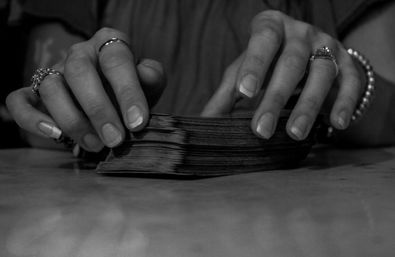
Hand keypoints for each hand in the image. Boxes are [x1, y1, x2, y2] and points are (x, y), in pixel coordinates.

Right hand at [6, 28, 164, 150]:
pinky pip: (19, 100)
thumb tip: (146, 77)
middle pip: (79, 71)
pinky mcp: (34, 93)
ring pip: (51, 88)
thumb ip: (151, 77)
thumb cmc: (130, 91)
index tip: (137, 123)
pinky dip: (32, 119)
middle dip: (98, 109)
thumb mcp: (149, 83)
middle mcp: (80, 54)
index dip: (128, 92)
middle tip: (115, 139)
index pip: (116, 60)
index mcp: (110, 44)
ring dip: (72, 121)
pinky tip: (54, 135)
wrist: (113, 99)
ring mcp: (55, 72)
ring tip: (96, 145)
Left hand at [202, 11, 361, 139]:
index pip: (263, 40)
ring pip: (322, 73)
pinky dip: (345, 102)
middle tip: (261, 130)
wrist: (308, 52)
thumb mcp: (246, 70)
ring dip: (308, 105)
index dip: (254, 64)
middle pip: (291, 63)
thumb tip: (203, 122)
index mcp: (271, 28)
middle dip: (275, 98)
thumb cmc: (268, 62)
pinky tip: (337, 124)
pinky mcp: (348, 63)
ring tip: (294, 133)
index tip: (244, 93)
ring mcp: (327, 46)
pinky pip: (352, 81)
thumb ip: (227, 93)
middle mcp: (301, 33)